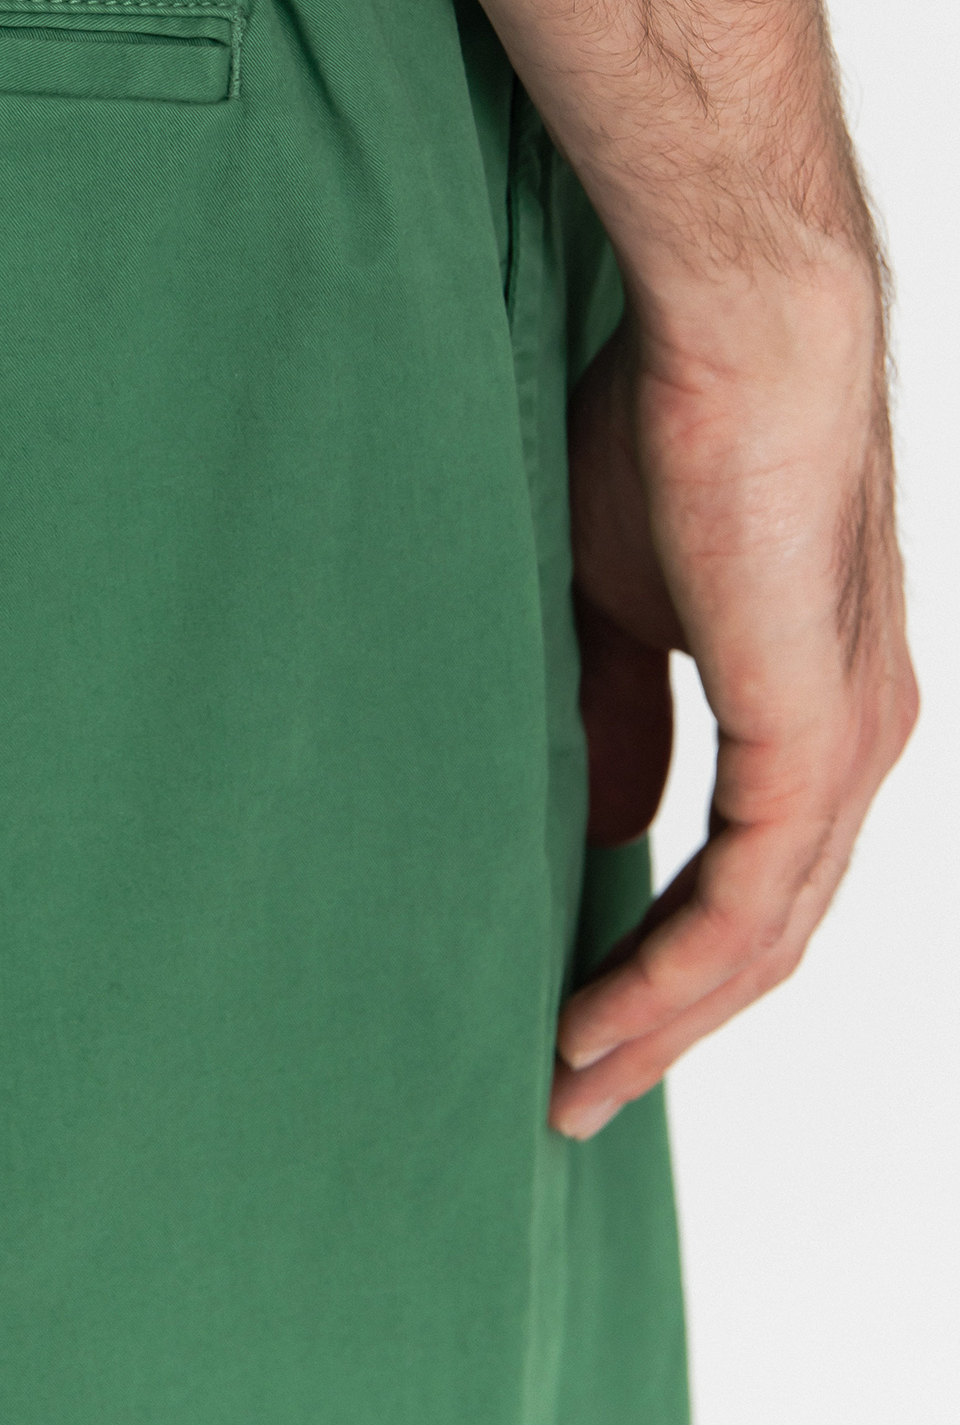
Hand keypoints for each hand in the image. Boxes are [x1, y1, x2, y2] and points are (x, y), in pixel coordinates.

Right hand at [551, 263, 916, 1138]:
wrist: (738, 335)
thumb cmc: (670, 428)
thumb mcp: (624, 602)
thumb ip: (623, 716)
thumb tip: (608, 821)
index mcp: (817, 708)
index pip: (749, 874)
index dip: (666, 955)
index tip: (577, 1010)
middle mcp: (855, 747)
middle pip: (762, 936)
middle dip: (664, 1023)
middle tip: (571, 1089)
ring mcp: (847, 750)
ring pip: (761, 939)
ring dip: (661, 1021)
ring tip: (568, 1077)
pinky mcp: (818, 740)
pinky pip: (748, 902)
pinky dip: (670, 973)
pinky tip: (602, 1016)